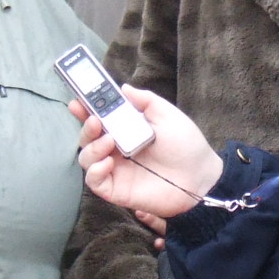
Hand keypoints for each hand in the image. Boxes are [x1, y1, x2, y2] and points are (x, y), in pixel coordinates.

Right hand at [73, 86, 220, 220]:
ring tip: (109, 141)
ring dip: (91, 148)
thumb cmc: (187, 146)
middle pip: (87, 138)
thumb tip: (124, 88)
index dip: (85, 109)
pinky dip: (95, 171)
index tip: (78, 101)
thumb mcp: (167, 115)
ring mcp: (116, 170)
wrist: (201, 176)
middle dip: (85, 127)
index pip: (99, 119)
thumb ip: (146, 100)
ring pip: (86, 158)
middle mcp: (117, 150)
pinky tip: (108, 163)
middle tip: (94, 119)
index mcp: (126, 130)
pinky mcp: (117, 190)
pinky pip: (94, 182)